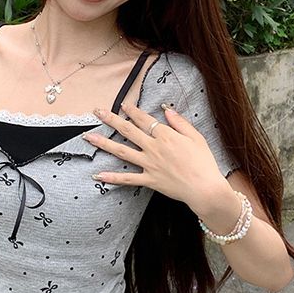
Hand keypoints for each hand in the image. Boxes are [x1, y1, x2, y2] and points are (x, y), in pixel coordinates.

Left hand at [82, 100, 227, 208]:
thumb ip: (179, 122)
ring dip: (103, 143)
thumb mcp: (196, 137)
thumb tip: (166, 109)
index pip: (144, 119)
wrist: (204, 188)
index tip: (122, 104)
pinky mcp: (149, 180)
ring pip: (121, 151)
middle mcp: (153, 147)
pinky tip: (98, 175)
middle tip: (97, 111)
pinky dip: (112, 177)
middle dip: (111, 119)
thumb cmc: (203, 162)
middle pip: (127, 130)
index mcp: (165, 135)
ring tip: (88, 136)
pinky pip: (127, 179)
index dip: (132, 110)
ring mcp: (149, 164)